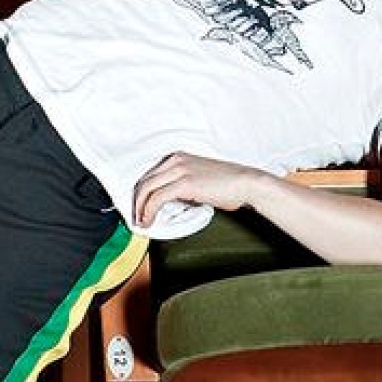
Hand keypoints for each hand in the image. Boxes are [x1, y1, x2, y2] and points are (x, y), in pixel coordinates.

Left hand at [129, 151, 264, 227]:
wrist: (246, 183)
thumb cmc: (228, 184)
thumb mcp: (198, 180)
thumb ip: (182, 186)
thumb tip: (170, 202)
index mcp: (177, 158)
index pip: (149, 175)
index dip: (141, 193)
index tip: (139, 208)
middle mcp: (175, 160)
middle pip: (144, 181)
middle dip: (137, 201)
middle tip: (136, 217)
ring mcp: (178, 170)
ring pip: (147, 189)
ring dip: (140, 209)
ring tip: (142, 223)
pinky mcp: (184, 183)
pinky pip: (157, 198)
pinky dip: (149, 211)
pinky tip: (149, 221)